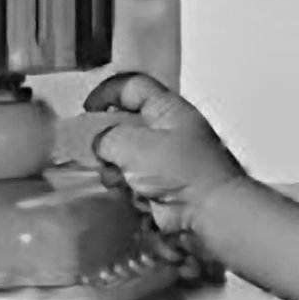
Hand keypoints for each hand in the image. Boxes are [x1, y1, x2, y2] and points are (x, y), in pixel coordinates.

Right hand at [83, 72, 245, 238]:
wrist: (211, 213)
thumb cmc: (181, 171)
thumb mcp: (134, 144)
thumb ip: (107, 137)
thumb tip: (99, 144)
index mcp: (167, 109)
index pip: (133, 86)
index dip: (108, 93)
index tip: (87, 110)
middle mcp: (169, 132)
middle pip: (126, 126)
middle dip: (109, 142)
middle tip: (100, 153)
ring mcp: (167, 162)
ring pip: (127, 159)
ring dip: (117, 171)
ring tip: (120, 181)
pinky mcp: (164, 188)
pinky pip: (135, 184)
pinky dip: (129, 191)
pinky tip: (133, 197)